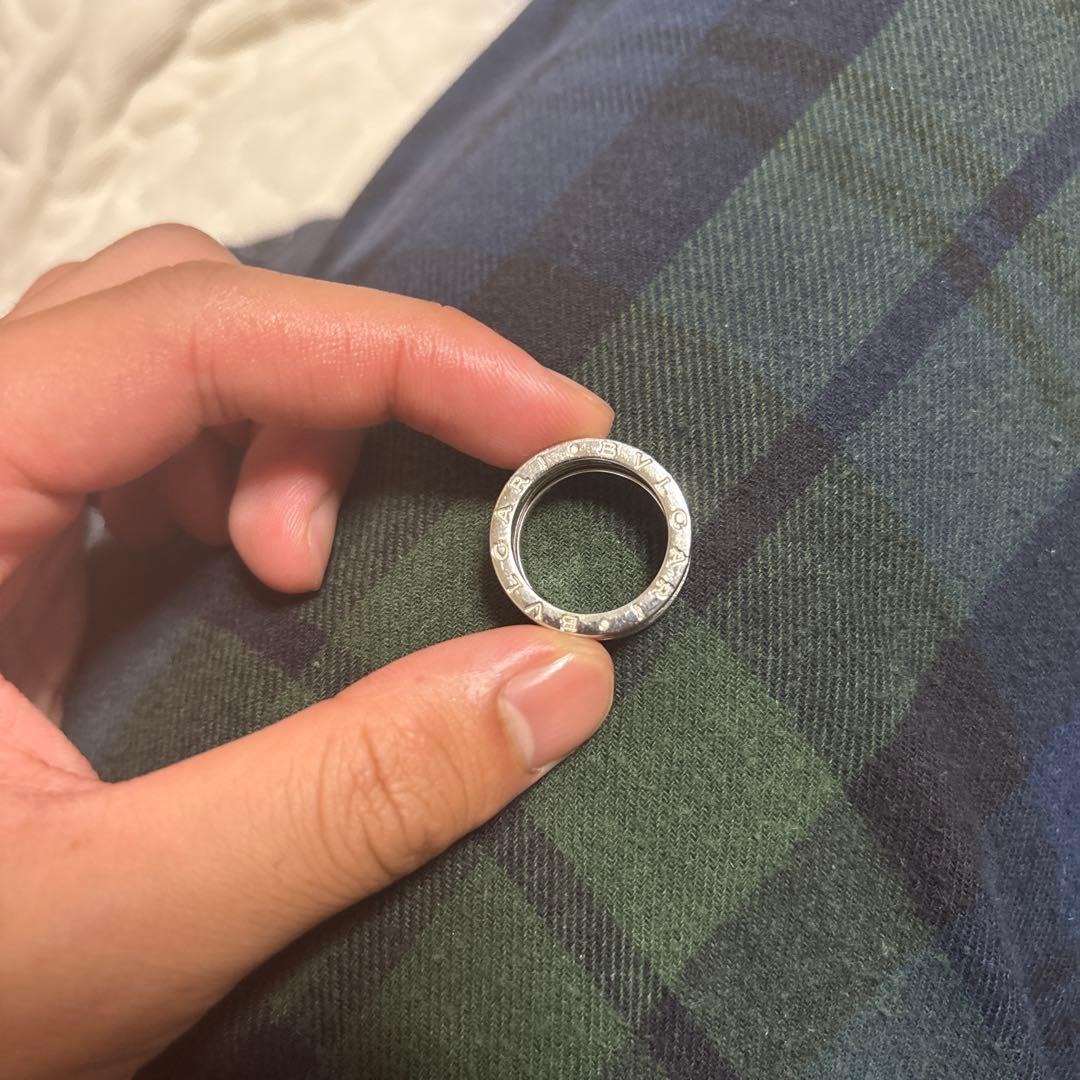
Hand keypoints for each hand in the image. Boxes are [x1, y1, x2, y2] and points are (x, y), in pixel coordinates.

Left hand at [0, 226, 614, 1078]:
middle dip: (322, 397)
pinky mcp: (18, 560)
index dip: (399, 352)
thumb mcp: (121, 921)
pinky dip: (251, 481)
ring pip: (162, 360)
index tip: (553, 418)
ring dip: (283, 436)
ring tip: (299, 572)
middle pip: (167, 308)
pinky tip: (268, 580)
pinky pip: (153, 447)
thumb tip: (560, 680)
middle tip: (337, 556)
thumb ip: (348, 798)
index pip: (183, 330)